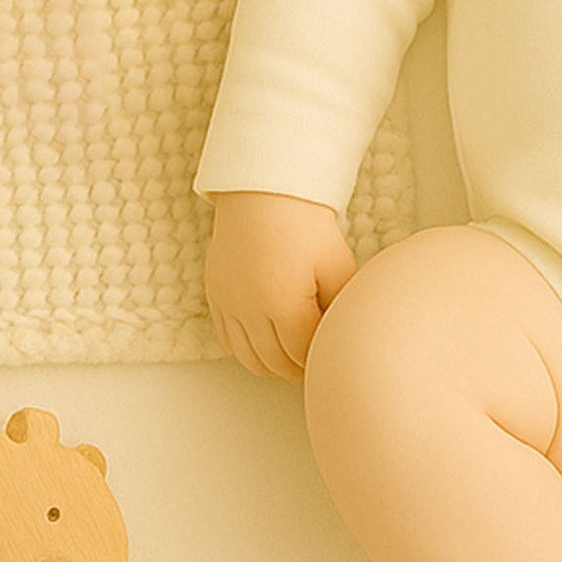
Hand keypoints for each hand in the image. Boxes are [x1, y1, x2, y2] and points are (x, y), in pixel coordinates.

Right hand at [203, 190, 357, 380]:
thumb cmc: (306, 226)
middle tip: (317, 366)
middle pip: (275, 363)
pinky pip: (228, 339)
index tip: (332, 360)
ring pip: (248, 358)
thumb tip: (345, 335)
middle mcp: (249, 310)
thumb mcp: (338, 265)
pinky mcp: (216, 294)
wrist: (265, 192)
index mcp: (283, 306)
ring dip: (272, 365)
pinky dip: (247, 350)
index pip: (302, 354)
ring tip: (295, 358)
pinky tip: (267, 342)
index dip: (320, 361)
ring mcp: (228, 304)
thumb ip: (342, 307)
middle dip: (298, 369)